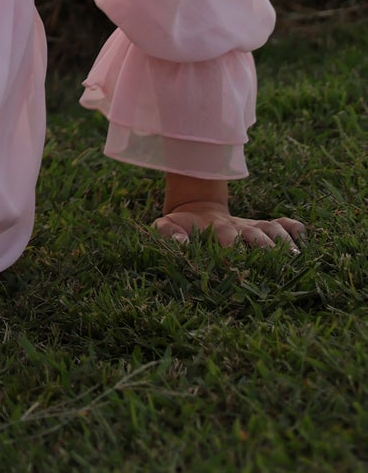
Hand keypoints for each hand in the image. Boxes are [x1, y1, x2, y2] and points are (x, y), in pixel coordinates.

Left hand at [154, 200, 304, 252]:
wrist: (196, 209)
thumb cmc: (181, 225)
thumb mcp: (166, 226)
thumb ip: (168, 233)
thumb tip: (181, 243)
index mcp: (215, 230)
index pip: (227, 238)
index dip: (233, 249)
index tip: (238, 262)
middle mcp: (238, 227)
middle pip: (256, 233)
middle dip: (265, 246)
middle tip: (276, 264)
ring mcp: (253, 226)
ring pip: (273, 228)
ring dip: (284, 241)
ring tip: (295, 258)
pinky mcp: (264, 226)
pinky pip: (285, 222)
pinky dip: (296, 229)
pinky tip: (304, 241)